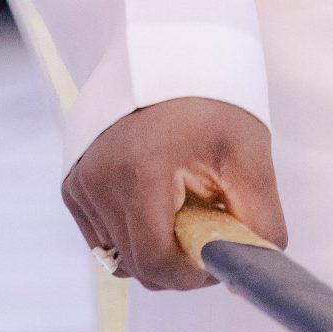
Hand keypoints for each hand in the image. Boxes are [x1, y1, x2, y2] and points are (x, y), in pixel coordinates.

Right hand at [63, 97, 287, 290]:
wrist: (173, 55)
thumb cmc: (215, 102)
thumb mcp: (250, 156)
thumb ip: (260, 220)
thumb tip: (254, 271)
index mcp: (141, 174)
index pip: (157, 263)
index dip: (191, 276)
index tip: (216, 260)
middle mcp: (100, 181)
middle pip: (138, 265)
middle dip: (176, 263)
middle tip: (207, 231)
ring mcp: (82, 183)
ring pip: (120, 256)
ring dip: (154, 247)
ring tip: (182, 206)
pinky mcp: (73, 185)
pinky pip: (104, 237)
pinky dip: (133, 233)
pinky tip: (157, 201)